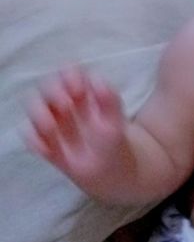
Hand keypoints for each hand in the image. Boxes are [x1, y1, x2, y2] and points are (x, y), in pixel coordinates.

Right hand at [25, 66, 125, 186]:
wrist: (110, 169)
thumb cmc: (113, 139)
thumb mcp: (116, 119)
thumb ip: (110, 99)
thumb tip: (96, 79)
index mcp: (84, 92)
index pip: (69, 72)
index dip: (69, 75)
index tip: (78, 88)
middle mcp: (64, 103)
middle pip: (48, 86)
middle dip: (53, 92)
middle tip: (67, 105)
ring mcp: (52, 121)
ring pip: (34, 107)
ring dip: (39, 114)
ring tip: (52, 127)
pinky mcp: (44, 141)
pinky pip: (30, 135)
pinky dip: (34, 139)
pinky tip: (48, 149)